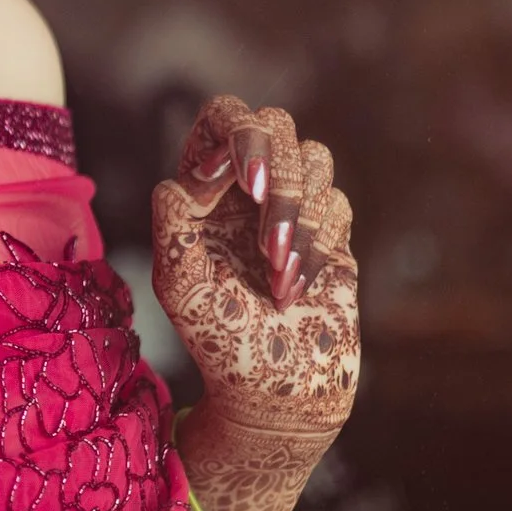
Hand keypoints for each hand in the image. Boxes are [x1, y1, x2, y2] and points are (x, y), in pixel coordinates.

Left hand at [150, 97, 358, 436]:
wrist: (276, 391)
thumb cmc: (219, 339)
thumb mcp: (180, 285)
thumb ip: (174, 223)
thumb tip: (187, 176)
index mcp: (204, 189)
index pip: (221, 119)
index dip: (232, 132)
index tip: (231, 177)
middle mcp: (249, 189)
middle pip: (274, 122)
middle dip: (275, 166)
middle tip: (266, 210)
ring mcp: (295, 208)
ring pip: (313, 159)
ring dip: (296, 216)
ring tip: (275, 276)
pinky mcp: (332, 233)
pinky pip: (337, 205)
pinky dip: (315, 246)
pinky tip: (294, 290)